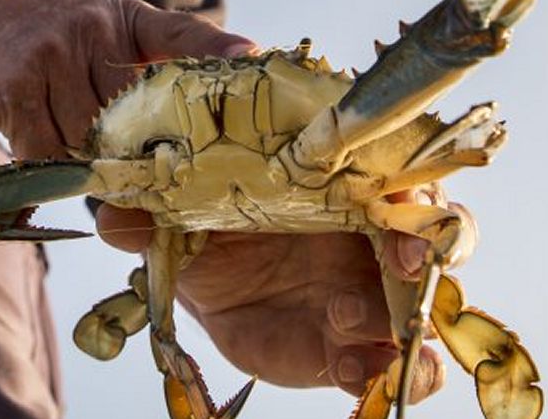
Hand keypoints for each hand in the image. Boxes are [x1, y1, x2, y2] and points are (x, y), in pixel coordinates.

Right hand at [0, 0, 254, 158]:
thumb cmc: (46, 46)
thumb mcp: (102, 39)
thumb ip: (142, 74)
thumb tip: (182, 141)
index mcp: (126, 22)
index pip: (180, 32)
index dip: (218, 45)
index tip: (253, 57)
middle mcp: (94, 32)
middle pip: (134, 116)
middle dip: (143, 156)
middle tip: (155, 188)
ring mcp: (53, 57)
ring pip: (89, 143)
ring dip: (91, 171)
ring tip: (91, 177)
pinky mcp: (15, 88)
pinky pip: (44, 154)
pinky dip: (48, 175)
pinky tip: (43, 174)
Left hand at [97, 191, 445, 403]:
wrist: (211, 276)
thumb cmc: (213, 224)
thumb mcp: (180, 212)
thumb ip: (150, 214)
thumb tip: (112, 214)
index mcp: (342, 183)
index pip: (395, 172)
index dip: (404, 181)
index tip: (392, 197)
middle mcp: (372, 232)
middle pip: (436, 236)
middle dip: (427, 249)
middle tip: (400, 262)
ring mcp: (373, 291)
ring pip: (428, 307)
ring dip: (408, 321)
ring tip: (346, 326)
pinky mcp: (357, 346)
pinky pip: (396, 365)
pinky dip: (388, 374)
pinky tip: (351, 375)